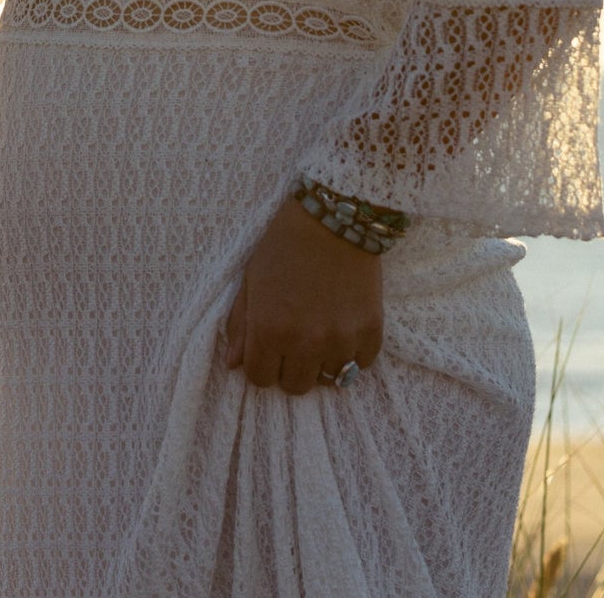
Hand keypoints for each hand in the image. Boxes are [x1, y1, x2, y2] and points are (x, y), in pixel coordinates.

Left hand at [221, 195, 384, 396]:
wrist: (335, 217)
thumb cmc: (284, 245)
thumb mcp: (251, 280)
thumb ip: (239, 324)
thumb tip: (232, 364)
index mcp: (269, 330)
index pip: (260, 379)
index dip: (262, 364)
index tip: (269, 348)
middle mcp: (305, 342)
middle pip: (295, 386)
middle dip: (291, 367)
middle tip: (296, 341)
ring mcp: (341, 339)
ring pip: (329, 379)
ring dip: (322, 361)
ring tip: (322, 332)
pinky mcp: (371, 331)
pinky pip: (361, 364)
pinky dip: (352, 353)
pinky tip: (344, 327)